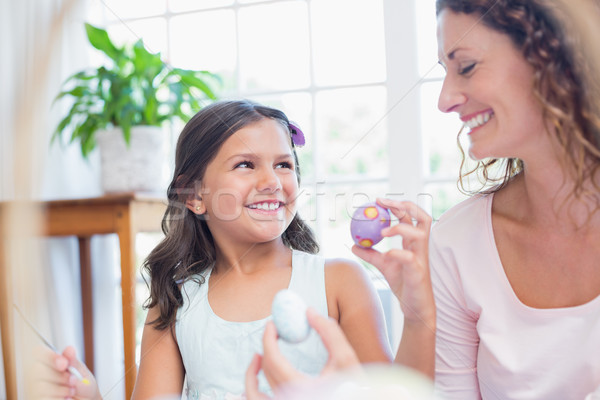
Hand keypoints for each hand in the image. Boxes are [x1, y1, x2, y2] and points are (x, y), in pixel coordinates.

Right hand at [32, 345, 100, 399]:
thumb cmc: (83, 385)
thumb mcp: (82, 372)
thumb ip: (73, 362)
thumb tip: (69, 349)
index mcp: (50, 361)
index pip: (39, 352)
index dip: (50, 357)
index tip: (64, 364)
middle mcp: (38, 374)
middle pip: (38, 370)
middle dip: (59, 376)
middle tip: (73, 380)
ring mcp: (35, 389)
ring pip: (41, 387)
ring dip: (61, 390)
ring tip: (72, 391)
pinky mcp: (38, 398)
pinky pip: (44, 398)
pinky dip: (58, 399)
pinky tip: (66, 398)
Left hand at [245, 308, 360, 398]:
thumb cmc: (355, 386)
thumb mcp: (346, 358)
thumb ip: (329, 333)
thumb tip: (308, 312)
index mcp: (301, 390)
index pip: (273, 360)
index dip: (268, 338)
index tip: (271, 324)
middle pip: (268, 371)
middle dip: (267, 346)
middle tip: (273, 331)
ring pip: (255, 394)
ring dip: (252, 374)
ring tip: (257, 357)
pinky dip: (252, 392)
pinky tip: (257, 380)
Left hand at [352, 199, 433, 324]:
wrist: (414, 306)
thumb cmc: (403, 283)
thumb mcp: (383, 265)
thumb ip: (370, 254)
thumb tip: (354, 244)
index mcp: (413, 242)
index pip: (410, 216)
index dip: (397, 205)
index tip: (378, 200)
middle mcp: (420, 247)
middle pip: (422, 217)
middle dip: (405, 206)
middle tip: (384, 204)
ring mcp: (422, 259)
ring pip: (420, 234)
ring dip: (401, 228)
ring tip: (382, 232)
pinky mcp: (419, 273)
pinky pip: (410, 258)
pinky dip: (397, 253)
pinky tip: (386, 253)